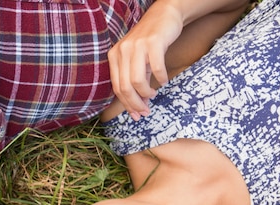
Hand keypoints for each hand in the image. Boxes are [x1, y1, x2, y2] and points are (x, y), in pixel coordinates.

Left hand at [108, 2, 183, 119]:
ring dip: (146, 92)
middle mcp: (122, 51)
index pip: (117, 87)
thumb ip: (136, 81)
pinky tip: (164, 81)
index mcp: (114, 56)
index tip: (136, 115)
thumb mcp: (137, 60)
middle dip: (135, 103)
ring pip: (137, 80)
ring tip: (153, 94)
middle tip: (146, 111)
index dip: (126, 104)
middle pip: (125, 87)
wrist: (164, 15)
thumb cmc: (150, 42)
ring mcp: (137, 46)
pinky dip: (160, 78)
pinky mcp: (153, 42)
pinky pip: (156, 68)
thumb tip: (140, 106)